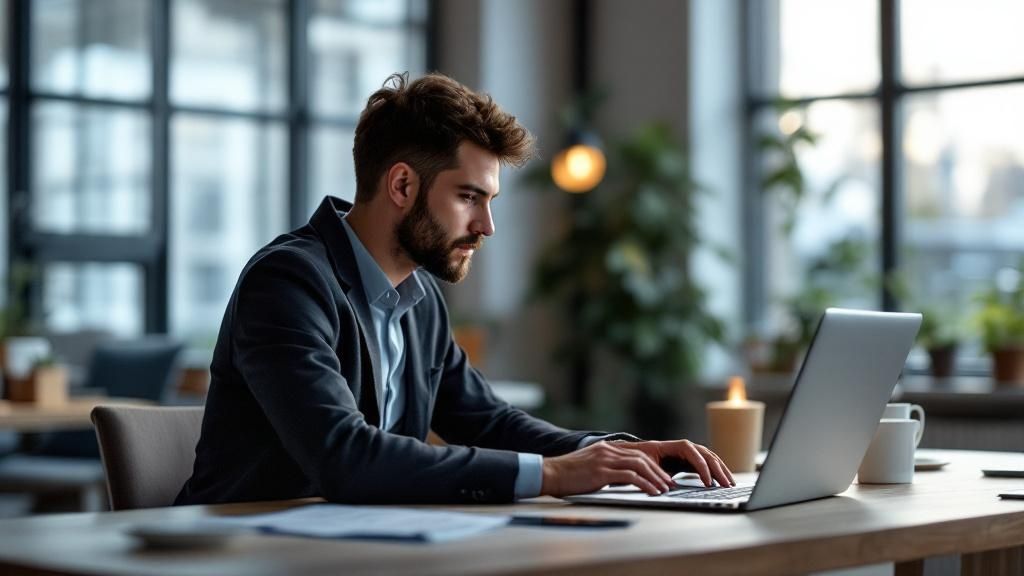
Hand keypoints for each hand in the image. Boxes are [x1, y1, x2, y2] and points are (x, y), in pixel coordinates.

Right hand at [541, 441, 675, 496]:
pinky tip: (651, 492)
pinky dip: (644, 484)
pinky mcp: (601, 472)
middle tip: (668, 484)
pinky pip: (630, 477)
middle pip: (642, 458)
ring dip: (654, 478)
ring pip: (639, 465)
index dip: (652, 465)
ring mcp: (605, 460)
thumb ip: (605, 467)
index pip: (636, 453)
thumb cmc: (567, 474)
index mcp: (606, 448)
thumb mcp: (589, 465)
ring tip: (663, 489)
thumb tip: (621, 478)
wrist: (550, 474)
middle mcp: (607, 451)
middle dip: (658, 472)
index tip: (662, 476)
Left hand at [617, 439, 734, 487]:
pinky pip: (708, 465)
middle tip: (726, 485)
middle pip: (706, 454)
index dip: (702, 466)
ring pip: (710, 459)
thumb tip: (667, 485)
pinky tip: (724, 482)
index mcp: (674, 446)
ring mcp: (690, 454)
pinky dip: (717, 472)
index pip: (692, 452)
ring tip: (730, 485)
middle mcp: (685, 448)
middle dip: (718, 470)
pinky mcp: (691, 462)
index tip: (708, 482)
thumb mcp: (645, 464)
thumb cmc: (639, 459)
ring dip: (721, 471)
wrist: (636, 455)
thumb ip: (656, 472)